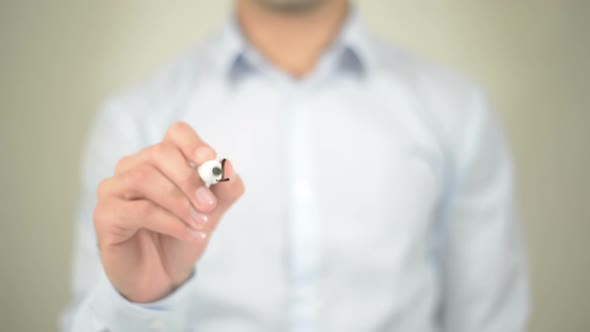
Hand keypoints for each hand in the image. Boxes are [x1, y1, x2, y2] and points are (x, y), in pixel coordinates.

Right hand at [93, 122, 244, 302]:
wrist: (162, 275)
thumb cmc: (182, 234)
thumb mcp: (211, 212)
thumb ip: (224, 190)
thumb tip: (228, 167)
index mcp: (161, 160)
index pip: (176, 134)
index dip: (192, 143)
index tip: (210, 160)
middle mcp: (133, 167)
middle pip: (159, 153)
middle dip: (189, 179)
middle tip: (208, 205)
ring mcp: (114, 189)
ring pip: (144, 179)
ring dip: (179, 202)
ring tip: (200, 224)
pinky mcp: (105, 214)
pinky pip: (138, 210)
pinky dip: (170, 222)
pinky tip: (189, 234)